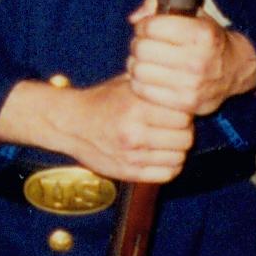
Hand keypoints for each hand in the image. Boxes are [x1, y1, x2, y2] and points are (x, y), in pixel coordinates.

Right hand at [0, 75, 193, 187]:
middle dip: (183, 132)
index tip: (177, 111)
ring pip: (179, 158)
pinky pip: (166, 174)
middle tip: (173, 127)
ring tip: (166, 142)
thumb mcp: (126, 83)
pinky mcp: (128, 173)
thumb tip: (183, 81)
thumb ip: (154, 83)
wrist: (70, 123)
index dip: (184, 113)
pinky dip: (169, 166)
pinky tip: (160, 156)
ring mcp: (131, 156)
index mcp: (136, 107)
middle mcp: (135, 133)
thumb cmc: (101, 101)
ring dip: (177, 150)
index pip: (184, 116)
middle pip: (185, 138)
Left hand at [121, 0, 255, 118]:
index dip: (144, 25)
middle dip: (138, 44)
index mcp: (202, 34)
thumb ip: (161, 4)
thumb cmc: (207, 39)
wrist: (234, 70)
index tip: (147, 27)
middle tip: (144, 45)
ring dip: (135, 64)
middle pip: (142, 49)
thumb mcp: (193, 14)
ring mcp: (191, 85)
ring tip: (145, 61)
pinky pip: (143, 90)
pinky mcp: (184, 103)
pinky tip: (149, 77)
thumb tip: (134, 18)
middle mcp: (198, 60)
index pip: (152, 26)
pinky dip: (139, 82)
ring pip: (138, 71)